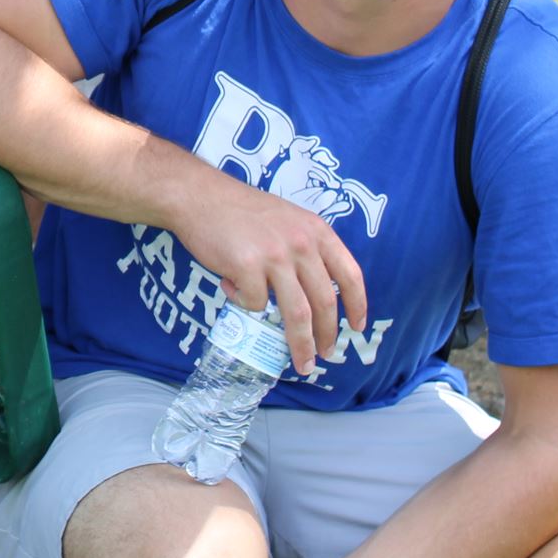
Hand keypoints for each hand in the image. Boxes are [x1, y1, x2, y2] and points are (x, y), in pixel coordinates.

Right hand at [174, 178, 367, 377]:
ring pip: (297, 314)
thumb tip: (316, 295)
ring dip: (301, 344)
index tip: (358, 328)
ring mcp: (275, 256)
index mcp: (316, 231)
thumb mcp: (288, 220)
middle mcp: (301, 244)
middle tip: (326, 355)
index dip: (358, 305)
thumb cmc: (241, 211)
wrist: (200, 195)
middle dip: (328, 336)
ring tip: (301, 362)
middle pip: (324, 302)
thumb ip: (306, 249)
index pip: (349, 274)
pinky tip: (230, 286)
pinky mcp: (248, 267)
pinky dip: (244, 304)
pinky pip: (254, 304)